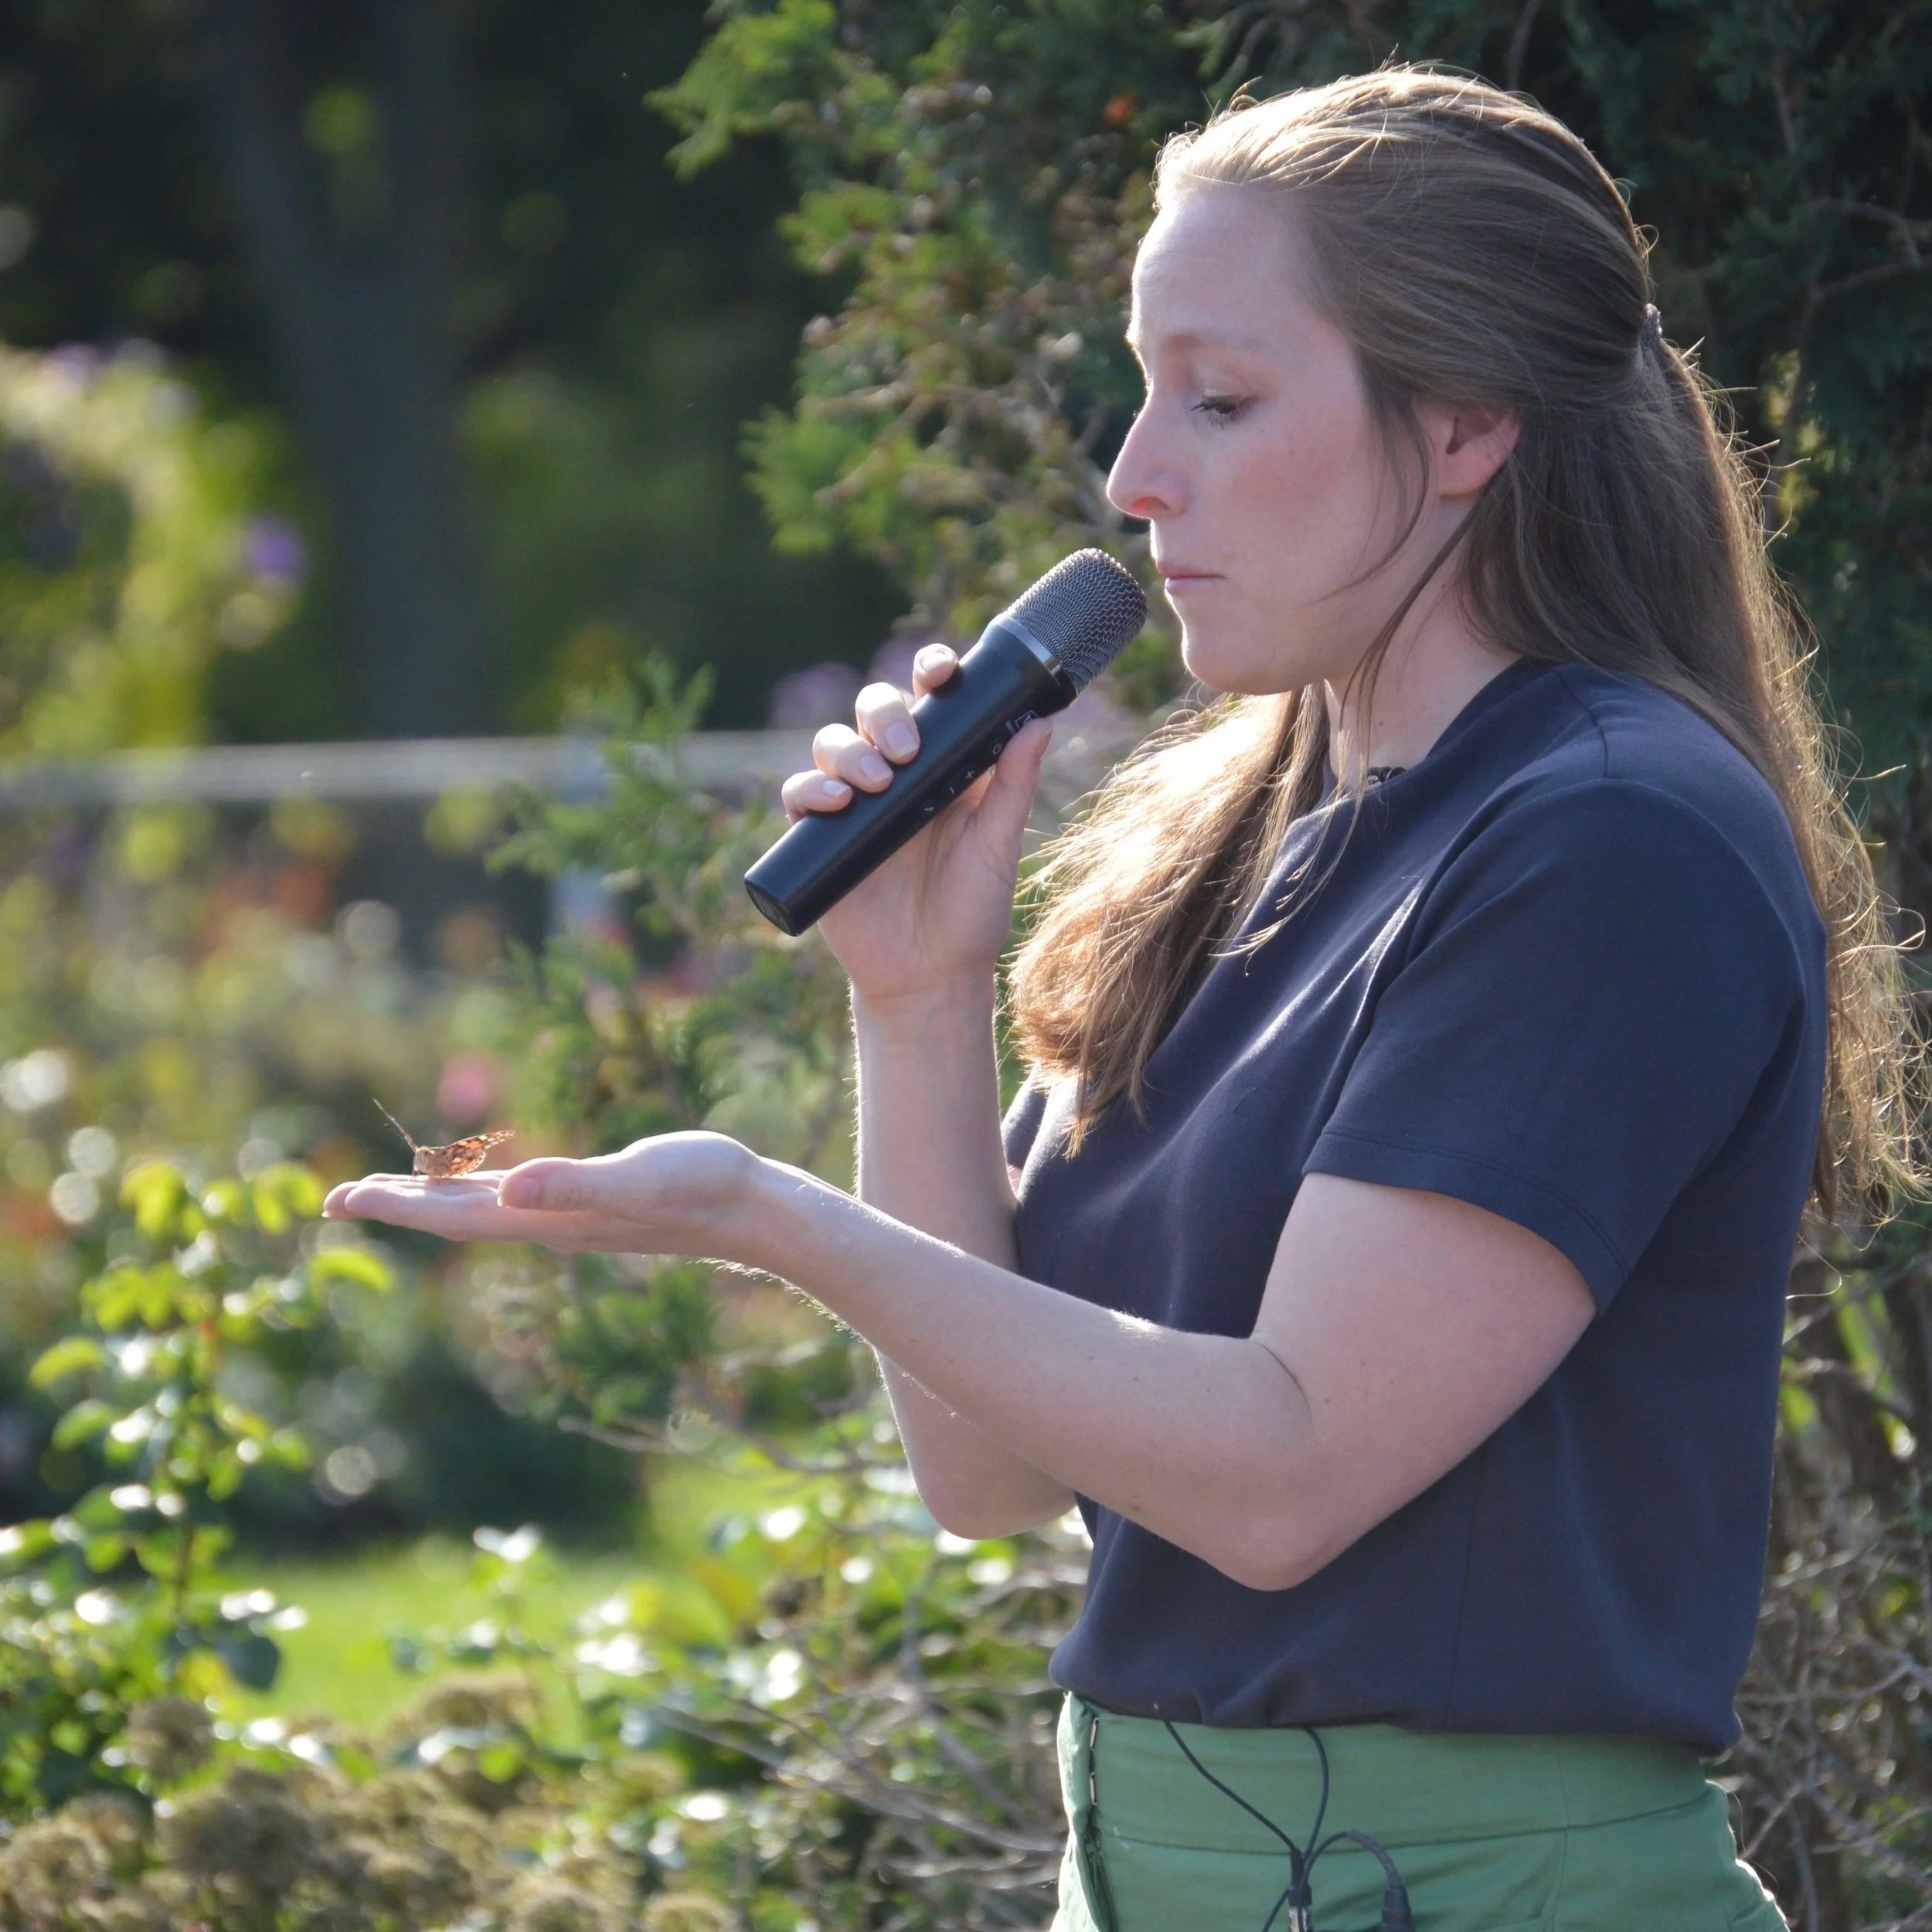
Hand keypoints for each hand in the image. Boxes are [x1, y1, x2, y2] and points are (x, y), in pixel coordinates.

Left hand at [320, 1131, 766, 1260]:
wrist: (755, 1213)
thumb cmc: (704, 1186)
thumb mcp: (639, 1176)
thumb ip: (576, 1184)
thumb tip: (510, 1190)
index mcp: (548, 1217)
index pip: (452, 1214)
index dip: (394, 1207)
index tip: (337, 1200)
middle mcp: (549, 1223)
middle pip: (454, 1217)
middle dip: (396, 1207)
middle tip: (335, 1200)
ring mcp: (570, 1218)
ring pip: (482, 1211)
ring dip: (432, 1201)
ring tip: (391, 1193)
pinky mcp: (593, 1206)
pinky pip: (515, 1201)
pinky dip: (480, 1192)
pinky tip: (482, 1186)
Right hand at [778, 643, 1054, 1004]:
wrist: (929, 977)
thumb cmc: (971, 912)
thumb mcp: (997, 847)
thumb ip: (1015, 785)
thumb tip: (1042, 723)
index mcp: (943, 766)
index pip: (930, 700)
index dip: (930, 671)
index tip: (941, 672)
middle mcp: (896, 776)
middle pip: (874, 710)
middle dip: (883, 713)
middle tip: (905, 750)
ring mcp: (854, 804)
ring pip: (833, 744)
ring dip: (849, 750)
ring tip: (876, 783)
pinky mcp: (820, 837)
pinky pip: (801, 794)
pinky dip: (810, 788)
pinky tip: (834, 802)